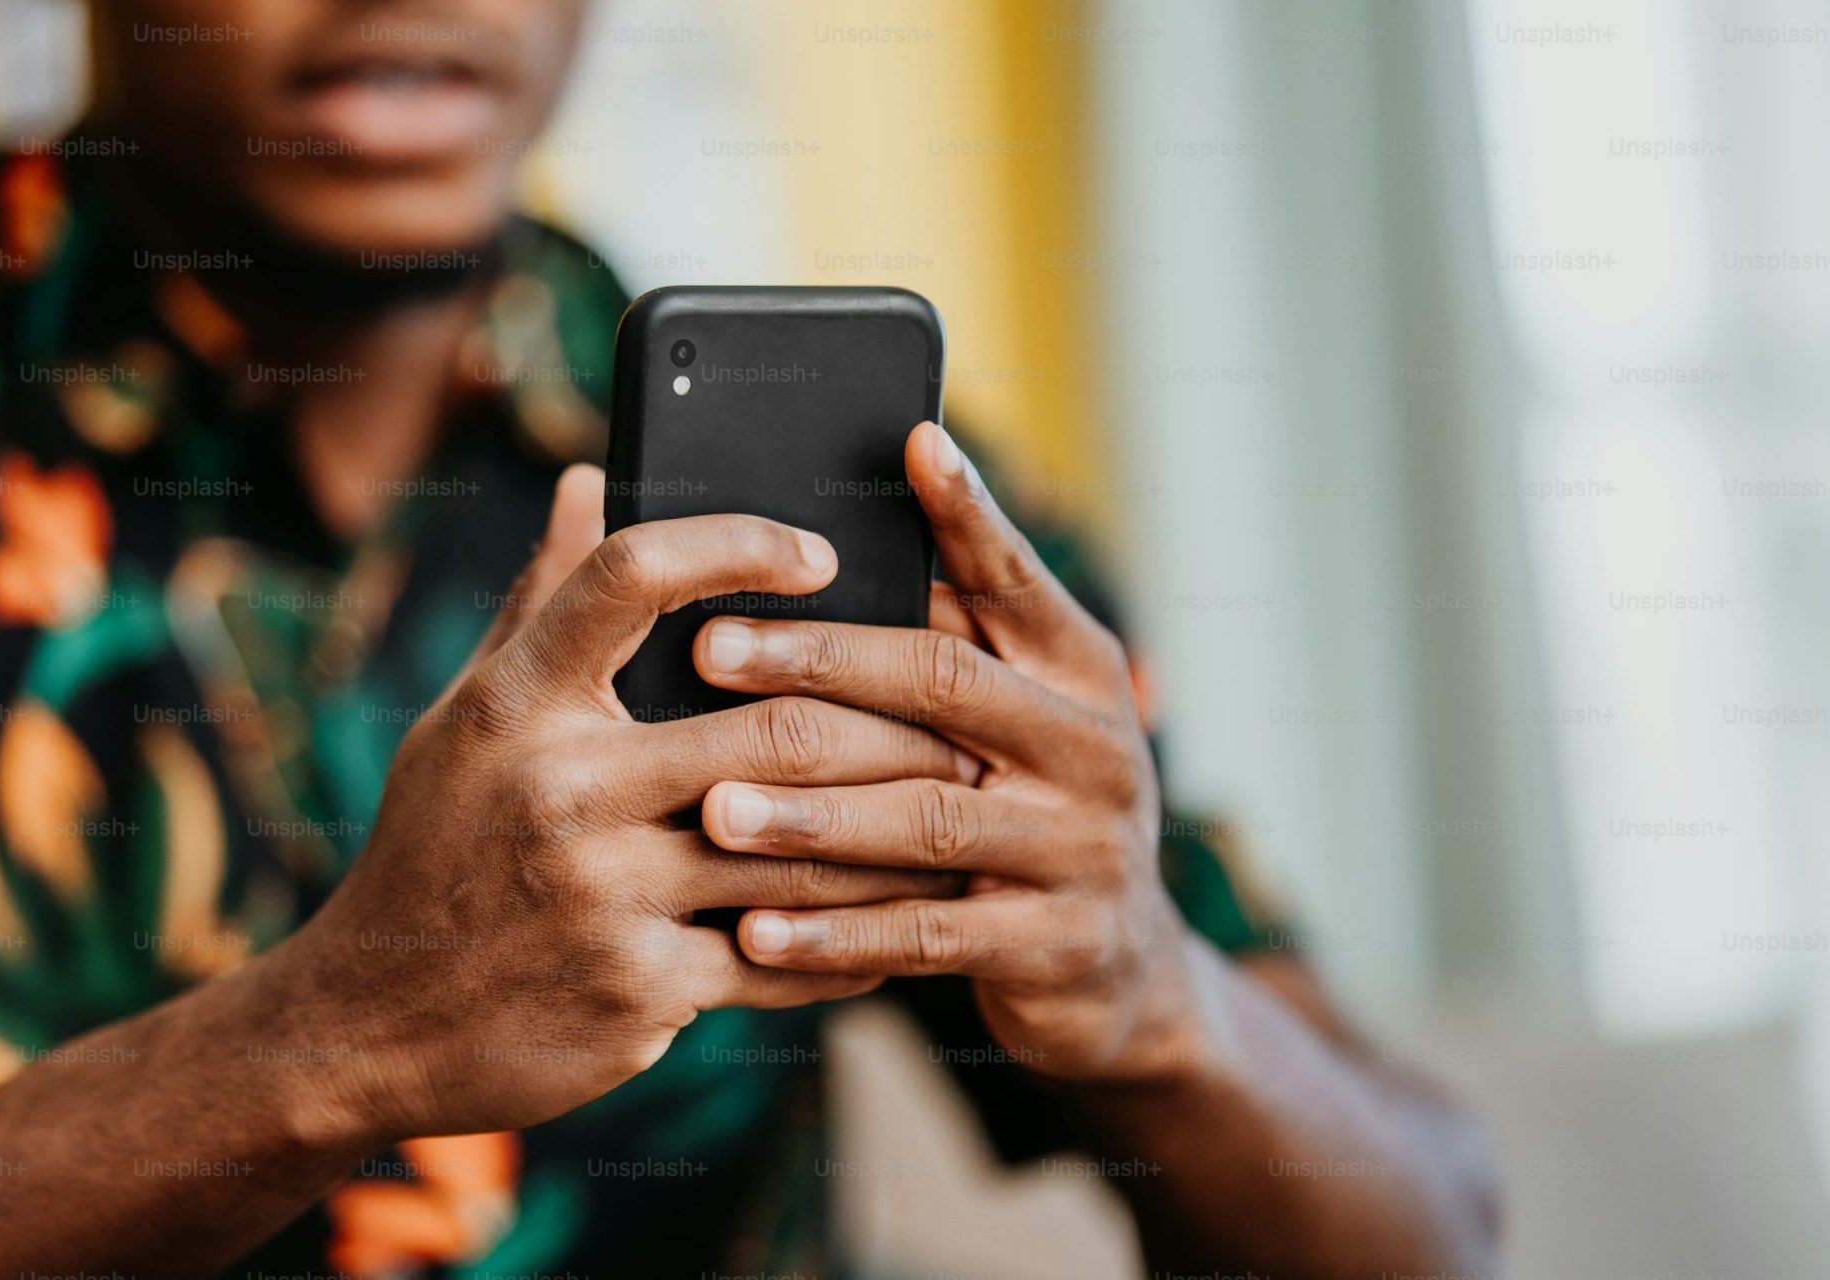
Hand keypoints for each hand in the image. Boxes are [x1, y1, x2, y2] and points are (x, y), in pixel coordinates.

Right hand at [271, 465, 977, 1141]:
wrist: (375, 1020)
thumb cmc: (436, 847)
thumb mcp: (465, 717)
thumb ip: (542, 603)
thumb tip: (589, 479)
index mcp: (518, 701)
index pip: (631, 576)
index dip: (739, 545)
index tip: (820, 553)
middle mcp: (562, 786)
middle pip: (774, 727)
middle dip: (888, 724)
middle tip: (956, 714)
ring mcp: (604, 893)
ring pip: (800, 848)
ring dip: (895, 835)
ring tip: (954, 811)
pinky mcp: (640, 988)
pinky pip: (783, 955)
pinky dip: (853, 942)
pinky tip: (898, 923)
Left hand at [694, 422, 1203, 1083]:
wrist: (1122, 970)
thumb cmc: (1021, 808)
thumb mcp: (1011, 717)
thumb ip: (943, 636)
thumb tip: (822, 536)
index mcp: (1075, 667)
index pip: (1014, 576)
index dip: (967, 512)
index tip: (912, 441)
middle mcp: (1091, 744)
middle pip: (944, 683)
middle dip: (818, 664)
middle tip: (707, 650)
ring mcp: (1082, 846)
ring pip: (926, 816)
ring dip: (811, 814)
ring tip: (711, 810)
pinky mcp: (1055, 943)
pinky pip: (927, 935)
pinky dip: (835, 936)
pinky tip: (751, 931)